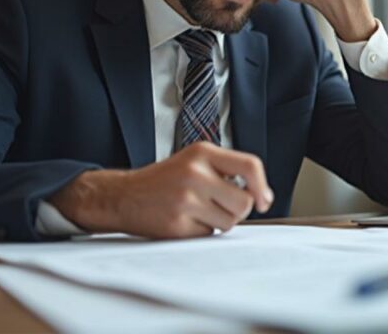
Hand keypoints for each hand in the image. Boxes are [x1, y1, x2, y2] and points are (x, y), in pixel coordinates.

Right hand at [48, 142, 273, 238]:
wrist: (124, 195)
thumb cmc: (165, 180)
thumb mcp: (195, 161)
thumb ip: (226, 171)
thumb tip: (261, 197)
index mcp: (202, 152)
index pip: (250, 165)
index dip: (262, 186)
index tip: (263, 200)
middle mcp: (194, 173)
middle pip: (243, 202)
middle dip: (236, 210)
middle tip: (218, 205)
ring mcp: (185, 199)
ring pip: (229, 222)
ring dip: (218, 222)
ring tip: (197, 211)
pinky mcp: (177, 224)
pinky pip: (208, 235)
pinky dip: (200, 231)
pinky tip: (184, 220)